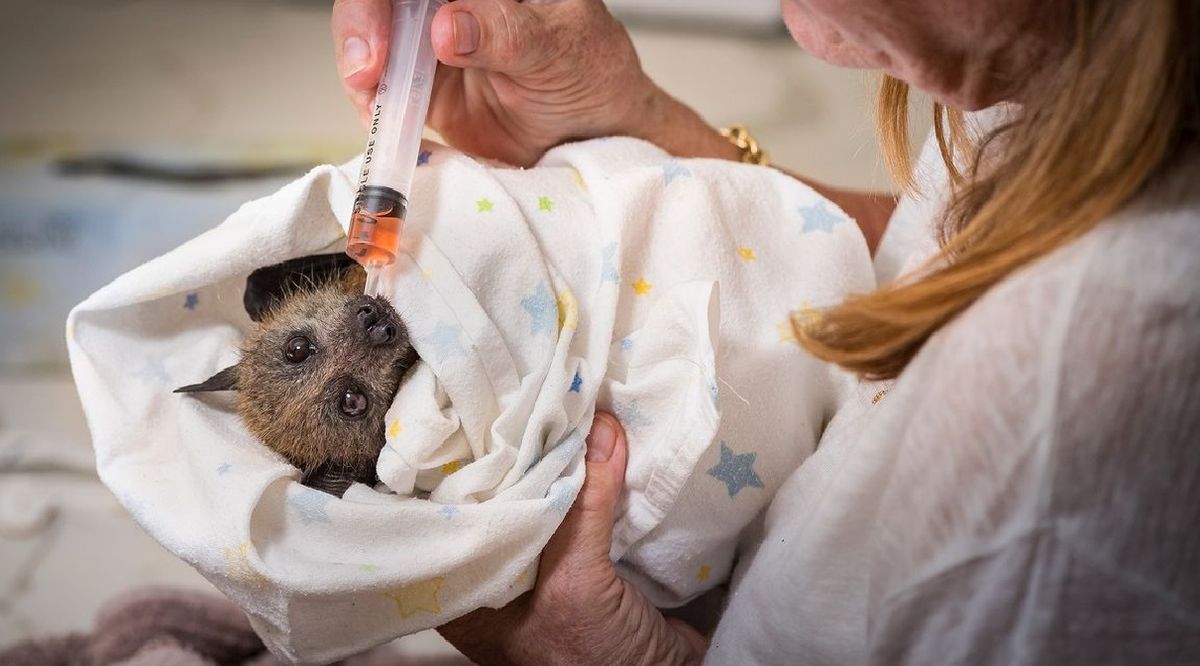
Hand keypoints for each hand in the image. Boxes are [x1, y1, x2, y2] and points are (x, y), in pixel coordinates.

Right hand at [332, 0, 738, 165]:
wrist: (595, 135)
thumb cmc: (591, 75)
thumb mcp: (559, 50)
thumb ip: (507, 35)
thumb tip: (447, 28)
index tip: (387, 33)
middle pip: (384, 0)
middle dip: (364, 24)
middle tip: (369, 69)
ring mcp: (432, 37)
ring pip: (372, 35)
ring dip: (360, 64)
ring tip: (371, 92)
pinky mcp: (423, 83)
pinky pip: (380, 84)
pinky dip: (371, 99)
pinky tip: (380, 111)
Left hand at [437, 412, 707, 664]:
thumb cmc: (595, 659)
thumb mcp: (576, 582)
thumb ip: (584, 507)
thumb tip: (602, 426)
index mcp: (471, 592)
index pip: (452, 515)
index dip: (462, 466)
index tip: (474, 412)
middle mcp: (498, 576)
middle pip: (501, 500)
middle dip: (518, 452)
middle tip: (526, 393)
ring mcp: (543, 569)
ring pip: (544, 501)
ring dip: (560, 461)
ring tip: (563, 404)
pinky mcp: (586, 562)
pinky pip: (583, 511)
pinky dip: (594, 481)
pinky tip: (600, 440)